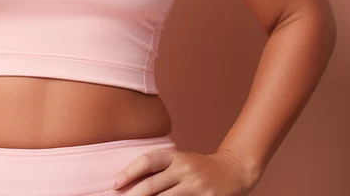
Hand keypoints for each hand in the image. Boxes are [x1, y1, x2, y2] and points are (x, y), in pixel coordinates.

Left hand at [110, 148, 257, 195]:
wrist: (235, 171)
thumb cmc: (200, 168)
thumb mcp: (181, 161)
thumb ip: (160, 169)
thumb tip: (128, 183)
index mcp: (177, 156)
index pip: (148, 161)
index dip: (129, 172)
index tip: (115, 183)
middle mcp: (185, 169)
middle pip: (152, 185)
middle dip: (133, 195)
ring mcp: (196, 186)